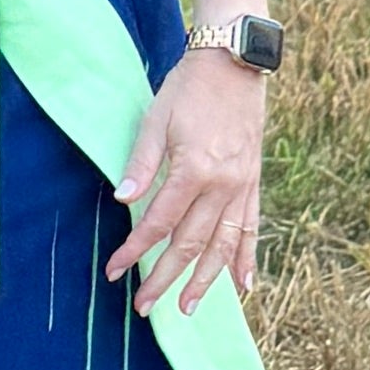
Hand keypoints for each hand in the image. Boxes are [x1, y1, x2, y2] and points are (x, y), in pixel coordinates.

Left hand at [103, 46, 264, 316]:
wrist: (232, 62)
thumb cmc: (188, 88)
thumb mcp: (156, 119)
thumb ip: (141, 163)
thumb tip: (122, 200)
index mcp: (193, 169)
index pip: (158, 223)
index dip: (134, 250)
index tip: (115, 271)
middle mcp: (222, 185)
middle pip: (191, 244)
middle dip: (165, 277)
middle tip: (145, 306)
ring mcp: (242, 185)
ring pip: (224, 245)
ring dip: (206, 281)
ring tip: (188, 307)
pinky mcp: (254, 181)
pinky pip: (252, 227)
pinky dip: (247, 259)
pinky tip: (243, 287)